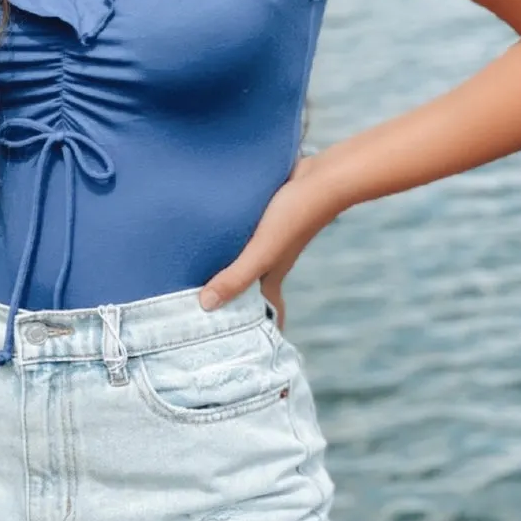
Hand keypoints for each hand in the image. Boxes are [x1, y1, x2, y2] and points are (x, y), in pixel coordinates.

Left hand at [198, 154, 340, 331]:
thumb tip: (205, 306)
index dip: (261, 326)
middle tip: (206, 306)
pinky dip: (231, 235)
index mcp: (273, 273)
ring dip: (229, 263)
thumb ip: (236, 276)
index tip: (248, 344)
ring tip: (198, 268)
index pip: (269, 308)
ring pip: (247, 256)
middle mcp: (273, 257)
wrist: (322, 177)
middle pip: (252, 283)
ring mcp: (271, 235)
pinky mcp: (267, 213)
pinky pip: (245, 231)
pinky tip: (211, 226)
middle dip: (235, 296)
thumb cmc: (295, 216)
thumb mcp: (262, 250)